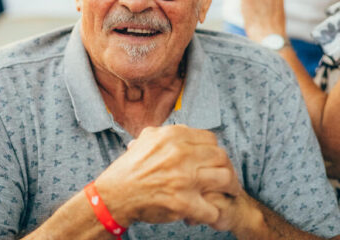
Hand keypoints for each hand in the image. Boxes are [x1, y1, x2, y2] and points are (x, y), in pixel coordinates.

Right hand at [95, 125, 240, 227]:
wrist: (114, 194)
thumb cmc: (130, 167)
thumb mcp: (146, 138)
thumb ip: (167, 131)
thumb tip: (185, 129)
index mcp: (174, 136)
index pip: (211, 139)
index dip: (215, 151)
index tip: (215, 160)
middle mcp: (181, 153)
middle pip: (221, 157)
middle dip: (228, 168)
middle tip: (228, 177)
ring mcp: (184, 178)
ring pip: (225, 179)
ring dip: (230, 188)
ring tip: (229, 193)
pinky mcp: (183, 202)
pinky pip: (213, 208)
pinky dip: (215, 213)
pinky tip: (211, 213)